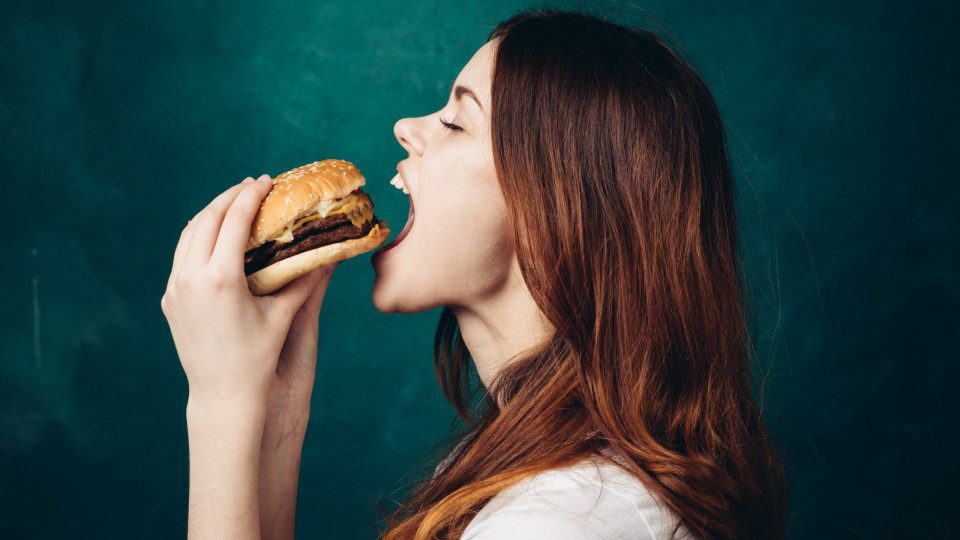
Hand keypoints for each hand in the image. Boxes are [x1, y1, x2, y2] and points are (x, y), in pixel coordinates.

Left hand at [161, 175, 334, 411]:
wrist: (222, 397)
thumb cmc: (259, 359)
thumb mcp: (283, 315)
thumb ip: (304, 279)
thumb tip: (330, 254)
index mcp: (220, 279)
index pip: (234, 221)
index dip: (251, 196)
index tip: (266, 181)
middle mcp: (191, 278)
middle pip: (207, 219)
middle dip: (229, 198)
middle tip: (252, 186)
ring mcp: (175, 288)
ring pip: (188, 234)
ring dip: (211, 214)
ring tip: (233, 204)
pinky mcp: (169, 300)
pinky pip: (181, 255)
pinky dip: (198, 236)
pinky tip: (215, 236)